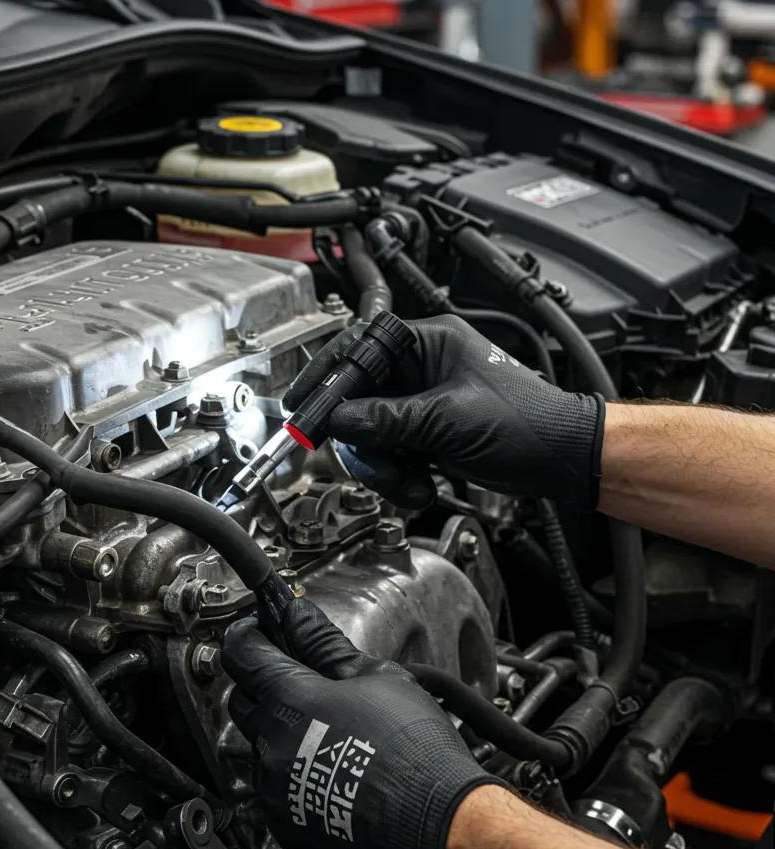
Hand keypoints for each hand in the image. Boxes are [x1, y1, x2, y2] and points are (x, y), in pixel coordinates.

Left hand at [221, 598, 502, 848]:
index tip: (260, 628)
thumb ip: (324, 644)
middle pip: (242, 700)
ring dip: (282, 734)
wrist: (435, 823)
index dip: (248, 633)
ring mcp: (275, 789)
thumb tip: (298, 615)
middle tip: (301, 678)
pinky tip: (332, 772)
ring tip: (330, 734)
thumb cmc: (412, 750)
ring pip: (260, 747)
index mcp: (289, 699)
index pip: (241, 653)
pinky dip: (295, 776)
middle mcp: (270, 745)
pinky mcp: (287, 825)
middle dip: (262, 683)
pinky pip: (276, 790)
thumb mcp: (375, 677)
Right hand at [286, 315, 604, 507]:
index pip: (360, 350)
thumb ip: (387, 419)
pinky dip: (398, 477)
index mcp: (428, 344)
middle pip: (359, 402)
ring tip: (409, 483)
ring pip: (371, 435)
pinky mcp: (426, 436)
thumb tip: (340, 420)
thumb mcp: (448, 418)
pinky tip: (419, 487)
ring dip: (383, 467)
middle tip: (376, 464)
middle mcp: (421, 370)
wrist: (561, 460)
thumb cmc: (529, 422)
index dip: (327, 379)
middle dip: (364, 442)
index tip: (303, 406)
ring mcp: (422, 405)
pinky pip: (390, 455)